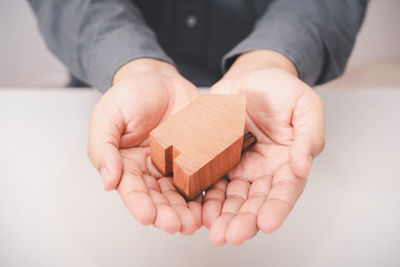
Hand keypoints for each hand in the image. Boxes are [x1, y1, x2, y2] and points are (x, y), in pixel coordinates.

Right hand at [87, 59, 201, 234]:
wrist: (160, 79)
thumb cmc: (130, 94)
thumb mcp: (108, 115)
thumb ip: (103, 147)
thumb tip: (108, 182)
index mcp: (127, 165)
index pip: (132, 190)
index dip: (139, 205)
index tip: (148, 217)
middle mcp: (151, 171)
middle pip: (159, 198)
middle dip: (167, 214)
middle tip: (177, 226)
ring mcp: (175, 165)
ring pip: (181, 194)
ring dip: (187, 210)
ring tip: (194, 223)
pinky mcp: (196, 157)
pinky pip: (202, 176)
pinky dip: (206, 191)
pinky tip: (210, 204)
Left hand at [202, 50, 324, 244]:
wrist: (252, 76)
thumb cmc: (283, 89)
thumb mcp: (306, 106)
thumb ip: (310, 136)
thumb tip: (303, 166)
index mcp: (288, 163)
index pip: (284, 191)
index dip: (276, 208)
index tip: (267, 224)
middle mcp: (262, 171)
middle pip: (254, 201)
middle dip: (244, 221)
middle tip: (232, 236)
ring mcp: (238, 166)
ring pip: (230, 197)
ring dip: (223, 216)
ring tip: (214, 231)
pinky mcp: (215, 158)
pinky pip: (209, 180)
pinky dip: (204, 196)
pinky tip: (199, 210)